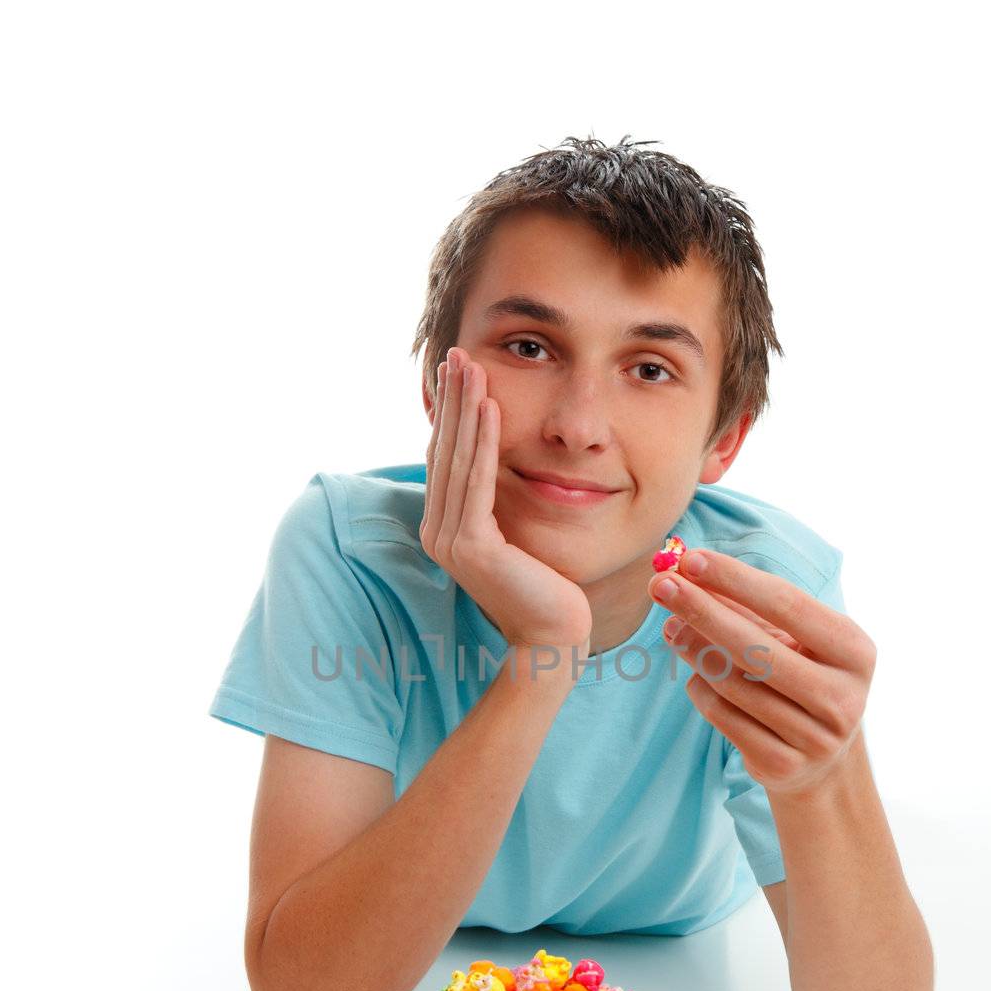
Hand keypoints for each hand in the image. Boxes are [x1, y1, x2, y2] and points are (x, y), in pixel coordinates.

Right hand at [420, 347, 593, 660]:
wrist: (553, 638)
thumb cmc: (544, 588)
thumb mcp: (515, 534)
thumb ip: (497, 503)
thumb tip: (496, 465)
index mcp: (444, 528)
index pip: (444, 457)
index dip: (449, 412)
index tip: (458, 371)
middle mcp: (438, 532)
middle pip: (444, 450)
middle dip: (451, 398)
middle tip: (458, 352)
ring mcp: (450, 540)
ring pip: (457, 459)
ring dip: (464, 407)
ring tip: (472, 366)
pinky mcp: (472, 546)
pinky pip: (477, 481)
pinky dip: (482, 440)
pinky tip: (489, 407)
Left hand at [649, 550, 875, 796]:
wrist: (824, 760)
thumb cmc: (801, 677)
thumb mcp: (793, 640)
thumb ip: (746, 606)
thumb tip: (684, 570)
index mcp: (854, 651)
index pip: (788, 604)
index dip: (736, 580)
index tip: (690, 559)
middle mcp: (842, 696)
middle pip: (756, 647)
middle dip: (702, 611)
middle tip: (660, 586)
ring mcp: (814, 737)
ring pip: (734, 684)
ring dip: (693, 650)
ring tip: (672, 627)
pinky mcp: (782, 764)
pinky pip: (723, 716)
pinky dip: (701, 690)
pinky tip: (695, 676)